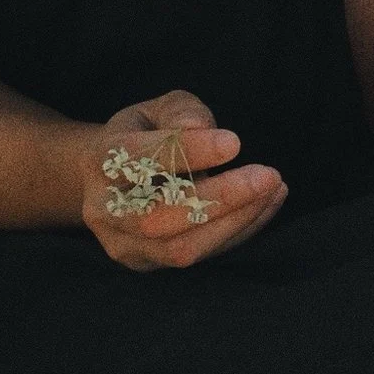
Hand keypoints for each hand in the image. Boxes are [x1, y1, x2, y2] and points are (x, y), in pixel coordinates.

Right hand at [82, 90, 286, 270]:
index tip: (234, 143)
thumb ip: (179, 111)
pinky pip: (198, 255)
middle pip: (158, 216)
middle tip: (267, 176)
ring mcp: (121, 242)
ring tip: (273, 189)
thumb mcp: (157, 110)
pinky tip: (265, 205)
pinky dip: (238, 231)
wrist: (111, 177)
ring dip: (235, 221)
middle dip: (219, 198)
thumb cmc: (143, 136)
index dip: (189, 152)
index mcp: (100, 160)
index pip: (140, 160)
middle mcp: (102, 208)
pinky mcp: (144, 263)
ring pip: (180, 247)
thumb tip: (201, 126)